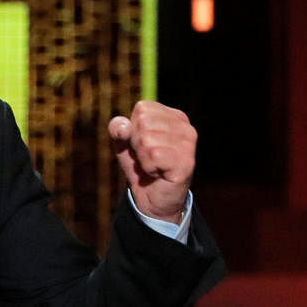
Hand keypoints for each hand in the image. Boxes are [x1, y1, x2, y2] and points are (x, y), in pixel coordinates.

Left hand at [107, 101, 195, 223]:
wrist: (152, 198)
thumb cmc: (140, 166)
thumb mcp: (124, 143)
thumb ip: (118, 129)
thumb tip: (123, 126)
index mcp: (173, 116)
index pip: (142, 108)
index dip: (133, 129)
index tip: (142, 144)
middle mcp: (185, 127)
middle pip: (143, 123)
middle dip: (137, 144)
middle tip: (147, 158)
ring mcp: (189, 145)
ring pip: (147, 140)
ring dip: (143, 158)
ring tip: (153, 166)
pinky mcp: (186, 162)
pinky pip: (154, 156)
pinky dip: (149, 167)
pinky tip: (158, 173)